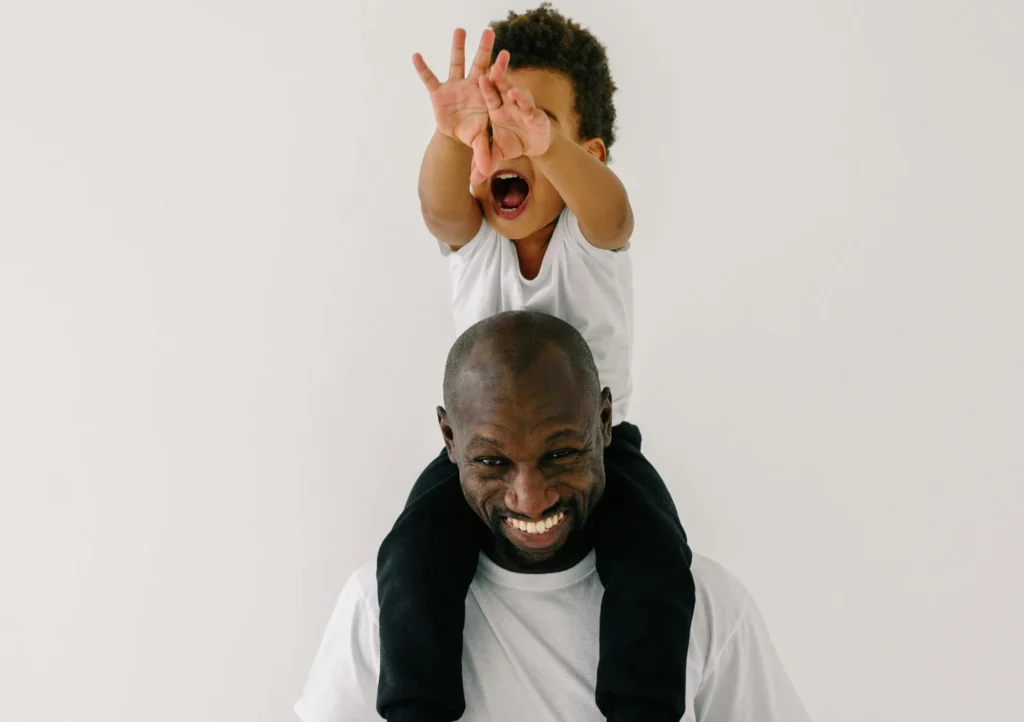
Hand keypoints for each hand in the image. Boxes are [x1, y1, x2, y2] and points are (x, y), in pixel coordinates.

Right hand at [413, 28, 494, 179]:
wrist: (460, 134)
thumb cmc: (476, 134)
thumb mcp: (481, 143)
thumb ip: (484, 154)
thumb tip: (486, 173)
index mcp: (485, 97)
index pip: (494, 82)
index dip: (499, 71)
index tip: (505, 56)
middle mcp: (472, 87)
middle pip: (479, 66)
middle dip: (484, 50)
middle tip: (490, 32)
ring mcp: (455, 87)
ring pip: (456, 64)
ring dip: (457, 47)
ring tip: (460, 30)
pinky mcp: (439, 92)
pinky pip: (429, 78)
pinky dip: (423, 68)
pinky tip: (416, 56)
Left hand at [479, 50, 552, 164]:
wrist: (534, 144)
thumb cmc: (512, 142)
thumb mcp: (496, 153)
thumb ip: (484, 161)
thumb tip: (472, 182)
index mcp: (497, 107)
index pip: (490, 93)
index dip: (486, 86)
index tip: (481, 77)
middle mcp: (510, 104)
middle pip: (504, 88)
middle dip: (501, 78)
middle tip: (495, 69)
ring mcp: (524, 109)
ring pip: (521, 97)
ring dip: (518, 93)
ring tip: (513, 92)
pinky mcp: (537, 117)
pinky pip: (534, 113)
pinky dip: (532, 113)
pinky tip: (531, 115)